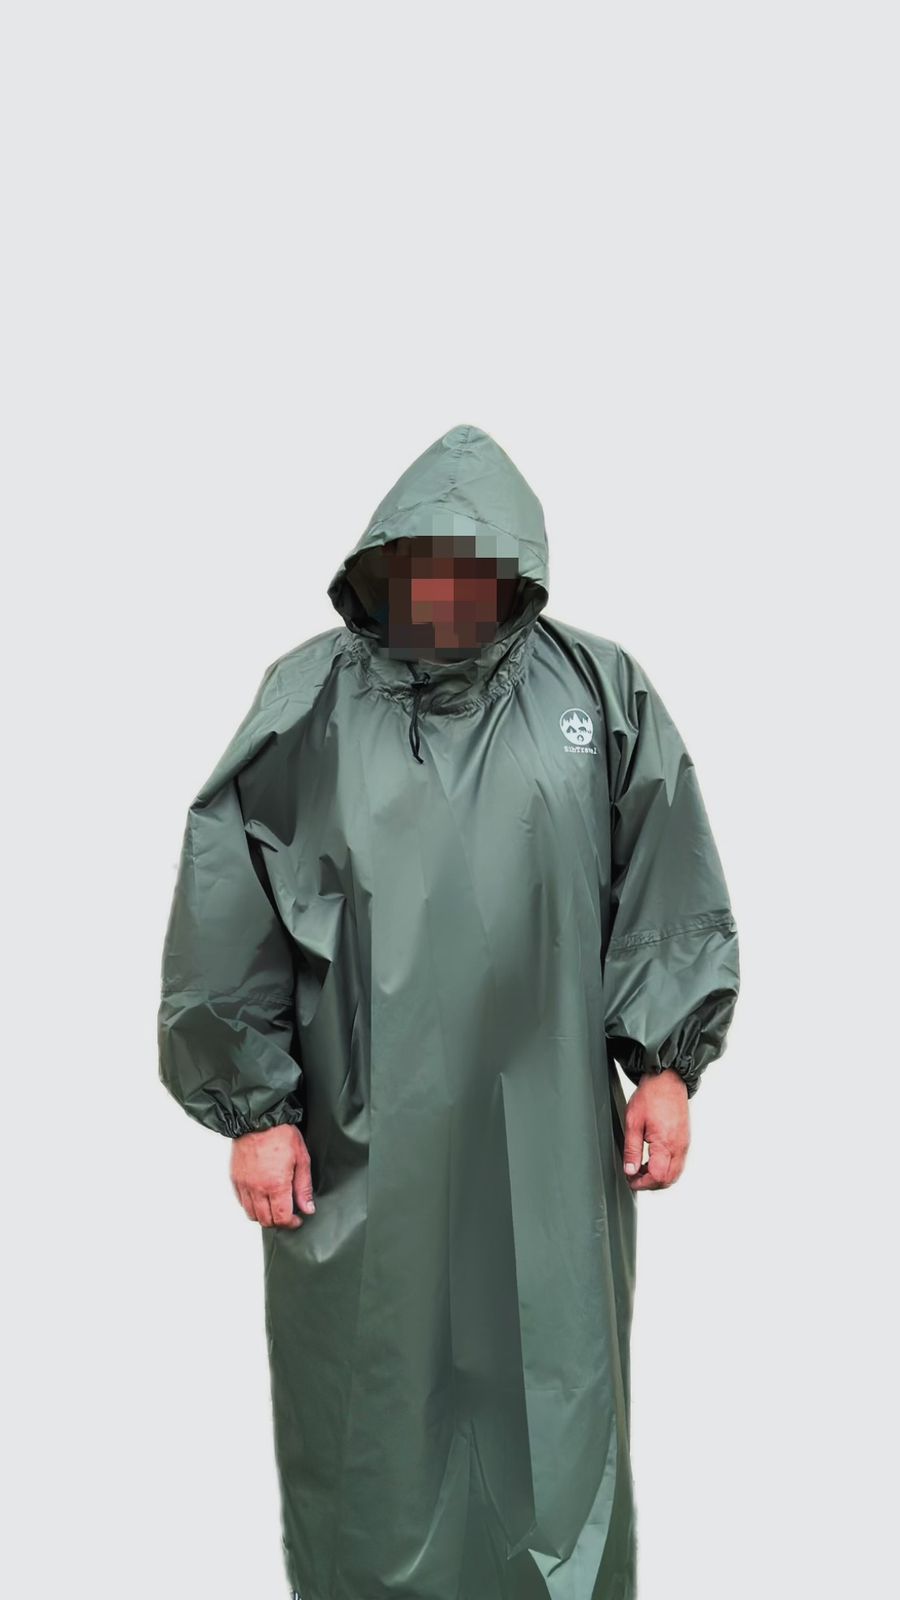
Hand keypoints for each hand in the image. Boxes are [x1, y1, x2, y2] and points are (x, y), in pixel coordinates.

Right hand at [230, 1125, 315, 1227]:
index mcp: (276, 1184)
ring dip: (264, 1216)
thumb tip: (307, 1208)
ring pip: (251, 1214)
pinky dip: (251, 1206)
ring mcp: (244, 1185)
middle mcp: (257, 1188)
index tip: (297, 1219)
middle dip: (279, 1222)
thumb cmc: (280, 1133)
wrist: (258, 1118)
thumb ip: (303, 1187)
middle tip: (288, 1214)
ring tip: (274, 1206)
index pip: (282, 1218)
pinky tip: (261, 1197)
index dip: (291, 1223)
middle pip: (266, 1220)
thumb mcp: (301, 1158)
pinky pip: (241, 1202)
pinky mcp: (235, 1179)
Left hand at [622, 1069, 689, 1190]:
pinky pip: (678, 1163)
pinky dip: (666, 1168)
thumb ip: (631, 1148)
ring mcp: (684, 1144)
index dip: (642, 1183)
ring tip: (641, 1168)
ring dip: (659, 1177)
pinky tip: (652, 1160)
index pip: (658, 1177)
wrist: (668, 1080)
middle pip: (669, 1180)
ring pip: (675, 1173)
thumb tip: (629, 1170)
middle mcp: (679, 1146)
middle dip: (651, 1183)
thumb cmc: (651, 1095)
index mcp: (666, 1143)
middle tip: (634, 1176)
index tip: (630, 1179)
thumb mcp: (633, 1121)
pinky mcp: (685, 1140)